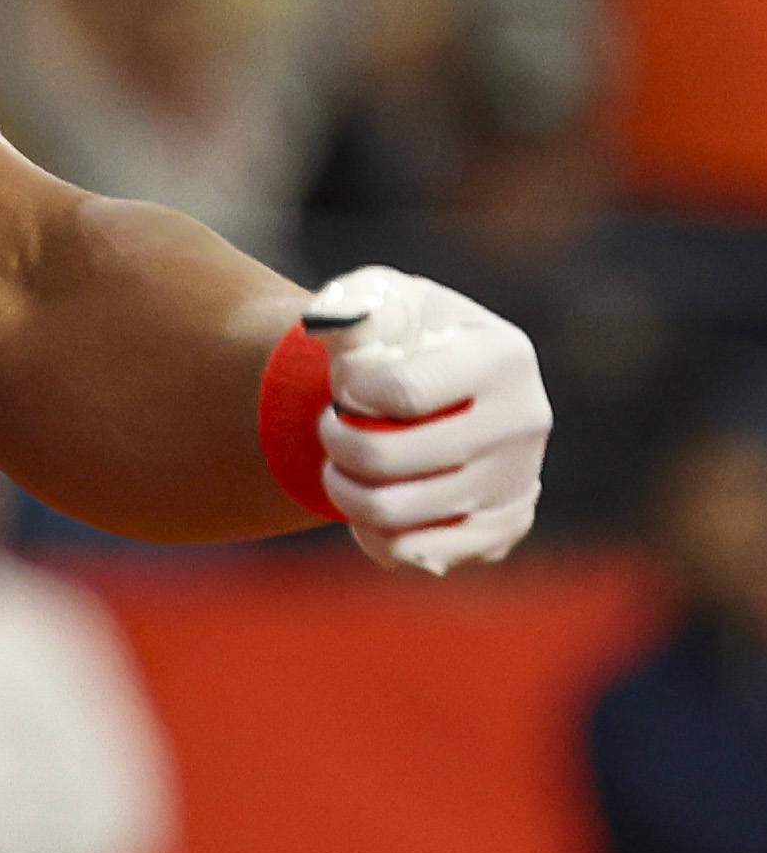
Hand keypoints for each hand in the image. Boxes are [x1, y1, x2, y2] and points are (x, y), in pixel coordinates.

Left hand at [302, 266, 549, 574]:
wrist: (444, 386)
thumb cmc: (404, 335)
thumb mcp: (384, 299)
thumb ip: (352, 302)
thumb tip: (330, 325)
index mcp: (502, 356)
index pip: (402, 393)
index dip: (349, 394)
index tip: (344, 387)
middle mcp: (524, 421)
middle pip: (391, 457)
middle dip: (336, 443)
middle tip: (329, 428)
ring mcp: (517, 480)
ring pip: (396, 512)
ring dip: (343, 489)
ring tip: (339, 464)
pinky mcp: (503, 528)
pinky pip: (416, 553)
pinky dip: (372, 533)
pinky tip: (367, 502)